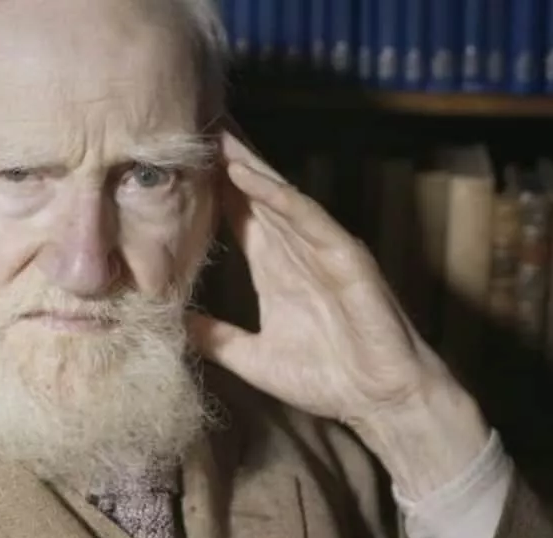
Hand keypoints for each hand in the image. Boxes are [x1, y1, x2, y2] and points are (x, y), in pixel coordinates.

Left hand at [189, 132, 487, 495]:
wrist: (381, 402)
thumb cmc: (327, 379)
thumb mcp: (252, 359)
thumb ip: (215, 338)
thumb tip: (171, 326)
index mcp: (275, 268)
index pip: (236, 214)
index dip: (209, 185)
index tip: (176, 157)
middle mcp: (296, 250)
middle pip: (255, 192)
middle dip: (225, 158)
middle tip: (193, 120)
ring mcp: (322, 249)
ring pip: (279, 194)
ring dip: (245, 163)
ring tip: (213, 132)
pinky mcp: (346, 257)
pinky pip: (308, 217)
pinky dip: (278, 194)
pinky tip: (248, 173)